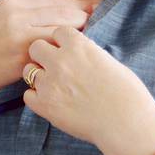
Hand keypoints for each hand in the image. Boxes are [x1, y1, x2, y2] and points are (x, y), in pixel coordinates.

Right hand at [0, 0, 91, 98]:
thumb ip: (25, 15)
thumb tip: (57, 16)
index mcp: (12, 2)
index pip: (55, 0)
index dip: (76, 6)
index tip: (92, 11)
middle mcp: (17, 13)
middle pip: (64, 12)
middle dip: (83, 19)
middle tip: (96, 28)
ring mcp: (20, 34)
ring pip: (62, 30)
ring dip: (79, 37)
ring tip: (87, 45)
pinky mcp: (22, 55)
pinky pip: (53, 50)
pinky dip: (65, 52)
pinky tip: (73, 58)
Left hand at [22, 26, 154, 154]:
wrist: (127, 123)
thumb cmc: (126, 93)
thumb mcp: (108, 61)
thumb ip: (86, 53)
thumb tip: (74, 51)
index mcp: (78, 46)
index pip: (57, 32)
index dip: (61, 42)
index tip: (67, 52)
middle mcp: (60, 61)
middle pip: (35, 47)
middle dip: (43, 55)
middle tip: (55, 68)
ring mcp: (50, 83)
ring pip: (28, 71)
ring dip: (38, 77)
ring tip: (54, 87)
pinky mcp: (44, 105)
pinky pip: (28, 95)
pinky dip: (37, 99)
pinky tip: (52, 103)